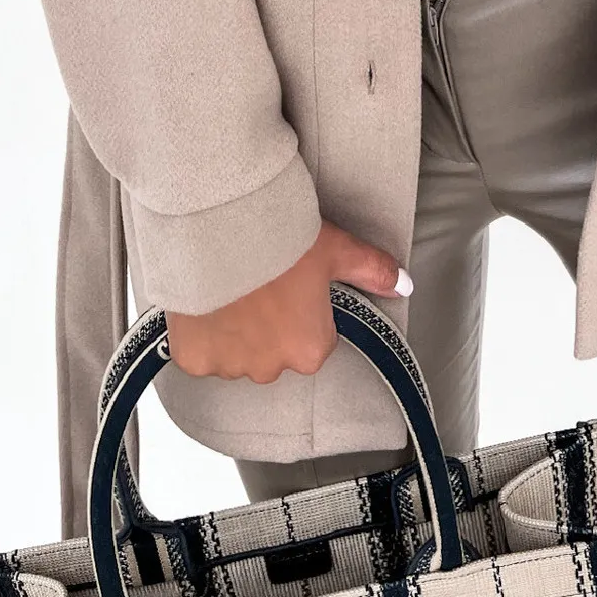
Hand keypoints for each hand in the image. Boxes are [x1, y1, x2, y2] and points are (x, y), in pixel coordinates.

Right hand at [166, 221, 411, 381]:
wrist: (223, 228)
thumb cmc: (282, 240)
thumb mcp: (337, 250)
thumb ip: (372, 271)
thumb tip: (404, 284)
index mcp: (310, 350)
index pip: (315, 340)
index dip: (304, 311)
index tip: (293, 286)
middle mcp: (271, 368)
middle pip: (274, 351)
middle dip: (267, 326)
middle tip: (262, 282)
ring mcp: (229, 365)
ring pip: (235, 353)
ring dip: (233, 329)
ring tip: (232, 285)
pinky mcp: (193, 358)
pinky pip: (200, 352)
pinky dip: (200, 332)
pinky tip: (206, 299)